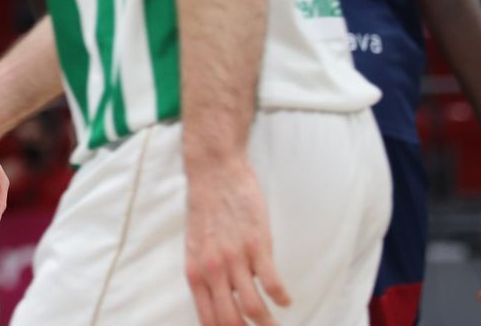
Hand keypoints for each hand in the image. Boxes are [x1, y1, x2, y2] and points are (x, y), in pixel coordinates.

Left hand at [184, 156, 290, 325]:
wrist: (213, 171)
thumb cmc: (205, 207)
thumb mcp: (195, 245)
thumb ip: (206, 273)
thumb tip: (221, 300)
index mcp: (195, 273)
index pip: (209, 320)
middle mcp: (212, 270)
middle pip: (231, 321)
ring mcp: (235, 258)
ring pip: (253, 308)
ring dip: (269, 324)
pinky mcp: (257, 245)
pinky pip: (272, 283)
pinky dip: (282, 298)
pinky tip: (286, 300)